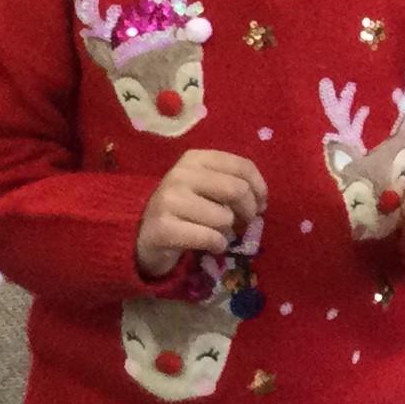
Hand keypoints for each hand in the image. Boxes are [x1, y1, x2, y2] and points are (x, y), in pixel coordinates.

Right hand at [136, 152, 265, 279]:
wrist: (143, 233)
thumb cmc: (184, 208)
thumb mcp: (205, 186)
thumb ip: (232, 183)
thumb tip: (261, 201)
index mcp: (194, 158)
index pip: (242, 166)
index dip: (259, 188)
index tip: (261, 204)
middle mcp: (180, 174)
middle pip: (237, 190)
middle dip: (248, 211)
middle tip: (244, 222)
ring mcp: (170, 200)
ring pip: (224, 218)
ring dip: (228, 231)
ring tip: (215, 232)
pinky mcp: (164, 228)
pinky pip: (210, 238)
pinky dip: (218, 245)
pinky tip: (209, 244)